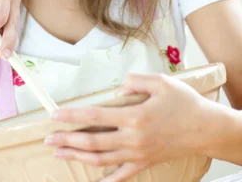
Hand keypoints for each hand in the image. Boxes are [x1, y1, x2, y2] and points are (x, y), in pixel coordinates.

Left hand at [45, 72, 211, 181]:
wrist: (205, 128)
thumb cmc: (183, 102)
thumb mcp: (160, 82)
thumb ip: (135, 82)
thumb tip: (116, 90)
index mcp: (134, 116)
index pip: (95, 115)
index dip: (72, 116)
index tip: (54, 115)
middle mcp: (133, 138)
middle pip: (92, 141)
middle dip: (67, 140)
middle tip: (47, 138)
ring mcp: (138, 154)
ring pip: (101, 159)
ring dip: (77, 156)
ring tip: (59, 152)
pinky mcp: (145, 163)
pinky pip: (121, 176)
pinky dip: (105, 180)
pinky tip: (92, 181)